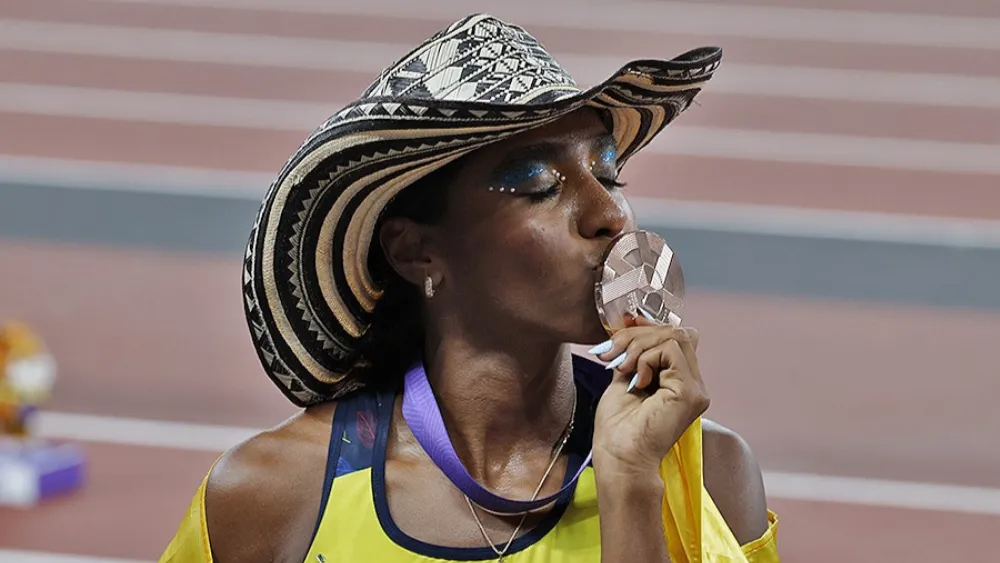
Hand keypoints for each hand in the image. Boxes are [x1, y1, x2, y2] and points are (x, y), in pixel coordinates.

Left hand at [590, 313, 708, 475]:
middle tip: (612, 353)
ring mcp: (695, 389)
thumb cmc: (618, 428)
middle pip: (675, 333)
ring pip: (674, 337)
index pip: (676, 338)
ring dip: (639, 345)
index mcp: (679, 382)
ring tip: (622, 367)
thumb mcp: (624, 378)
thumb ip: (635, 354)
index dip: (649, 327)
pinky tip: (636, 380)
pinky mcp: (690, 393)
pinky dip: (646, 358)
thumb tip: (630, 324)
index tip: (622, 327)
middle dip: (637, 334)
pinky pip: (670, 351)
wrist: (619, 459)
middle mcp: (693, 384)